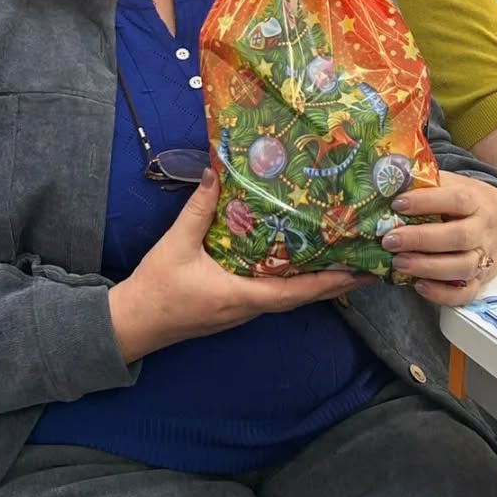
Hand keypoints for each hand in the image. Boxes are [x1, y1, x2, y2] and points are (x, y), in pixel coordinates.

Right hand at [108, 170, 373, 361]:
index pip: (295, 292)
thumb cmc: (156, 288)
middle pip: (301, 298)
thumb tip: (214, 171)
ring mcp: (242, 311)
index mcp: (241, 296)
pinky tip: (299, 266)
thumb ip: (197, 209)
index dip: (328, 282)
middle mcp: (249, 308)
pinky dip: (294, 283)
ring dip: (317, 284)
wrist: (131, 325)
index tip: (358, 271)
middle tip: (365, 265)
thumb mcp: (175, 244)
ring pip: (289, 298)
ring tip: (343, 263)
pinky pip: (273, 295)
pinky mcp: (233, 308)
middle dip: (334, 283)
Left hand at [379, 170, 496, 306]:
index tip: (397, 203)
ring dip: (428, 267)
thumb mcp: (452, 184)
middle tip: (389, 240)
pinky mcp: (480, 281)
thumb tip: (388, 182)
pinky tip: (418, 286)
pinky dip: (443, 294)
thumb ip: (426, 183)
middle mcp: (483, 230)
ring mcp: (484, 258)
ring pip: (463, 267)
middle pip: (459, 237)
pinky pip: (466, 294)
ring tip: (398, 263)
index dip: (427, 202)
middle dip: (421, 240)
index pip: (457, 200)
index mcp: (477, 201)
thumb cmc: (465, 202)